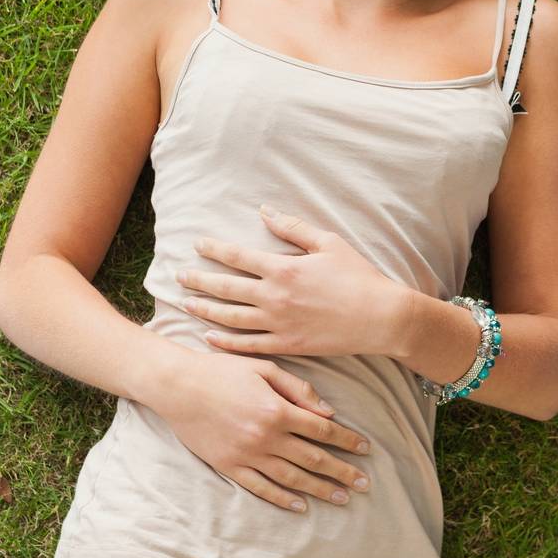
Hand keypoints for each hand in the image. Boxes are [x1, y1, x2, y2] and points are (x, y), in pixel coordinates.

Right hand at [152, 347, 373, 514]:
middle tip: (364, 483)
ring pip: (292, 479)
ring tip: (341, 497)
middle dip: (341, 471)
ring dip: (320, 489)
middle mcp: (266, 437)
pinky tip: (301, 505)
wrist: (180, 387)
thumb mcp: (264, 368)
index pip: (321, 429)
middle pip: (312, 459)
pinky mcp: (231, 468)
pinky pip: (262, 489)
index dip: (346, 440)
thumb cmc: (223, 371)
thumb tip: (328, 411)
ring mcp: (248, 456)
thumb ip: (298, 388)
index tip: (365, 449)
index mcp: (277, 410)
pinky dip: (283, 499)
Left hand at [177, 204, 410, 358]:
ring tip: (186, 304)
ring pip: (232, 319)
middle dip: (200, 281)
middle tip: (178, 276)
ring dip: (206, 310)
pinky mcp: (287, 346)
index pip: (238, 256)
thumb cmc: (356, 275)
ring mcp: (279, 325)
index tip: (197, 245)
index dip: (215, 250)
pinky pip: (249, 346)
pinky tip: (210, 337)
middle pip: (227, 289)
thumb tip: (265, 211)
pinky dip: (226, 342)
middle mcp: (275, 297)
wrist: (379, 316)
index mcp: (284, 269)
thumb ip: (293, 228)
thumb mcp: (327, 242)